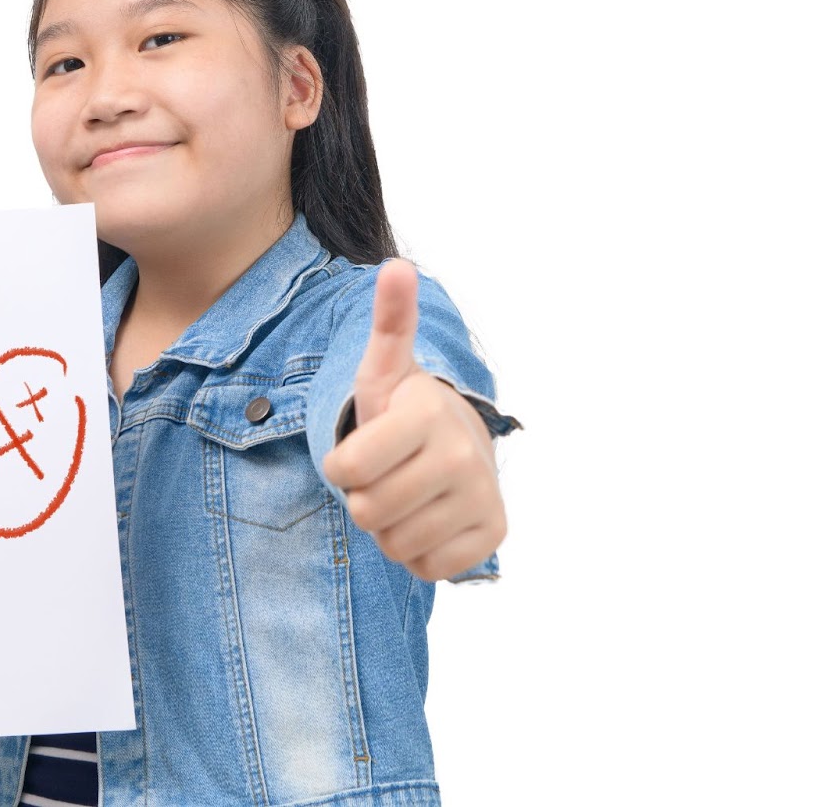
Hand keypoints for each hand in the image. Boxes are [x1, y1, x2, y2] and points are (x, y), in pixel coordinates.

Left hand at [322, 259, 505, 581]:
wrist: (458, 448)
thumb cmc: (404, 412)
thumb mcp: (385, 370)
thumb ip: (388, 322)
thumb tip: (396, 266)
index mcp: (427, 412)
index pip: (346, 470)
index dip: (341, 466)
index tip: (364, 446)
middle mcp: (463, 454)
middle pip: (369, 512)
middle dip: (366, 498)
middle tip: (388, 474)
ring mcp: (483, 496)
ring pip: (396, 544)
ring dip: (392, 527)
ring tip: (409, 494)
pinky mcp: (492, 535)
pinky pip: (428, 567)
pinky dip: (421, 552)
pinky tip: (432, 518)